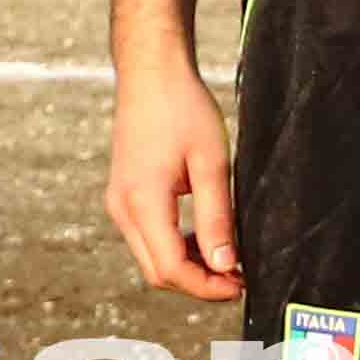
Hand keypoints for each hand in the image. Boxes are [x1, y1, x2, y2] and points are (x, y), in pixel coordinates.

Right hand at [106, 47, 241, 301]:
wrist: (150, 72)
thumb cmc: (182, 108)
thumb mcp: (211, 163)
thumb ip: (217, 218)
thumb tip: (224, 265)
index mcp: (143, 201)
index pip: (171, 268)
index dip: (207, 287)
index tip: (240, 285)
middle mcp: (122, 208)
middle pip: (157, 272)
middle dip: (197, 284)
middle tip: (237, 278)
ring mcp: (119, 202)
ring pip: (150, 258)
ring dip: (187, 267)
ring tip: (226, 258)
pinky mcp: (123, 196)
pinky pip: (147, 238)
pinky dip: (175, 248)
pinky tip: (203, 237)